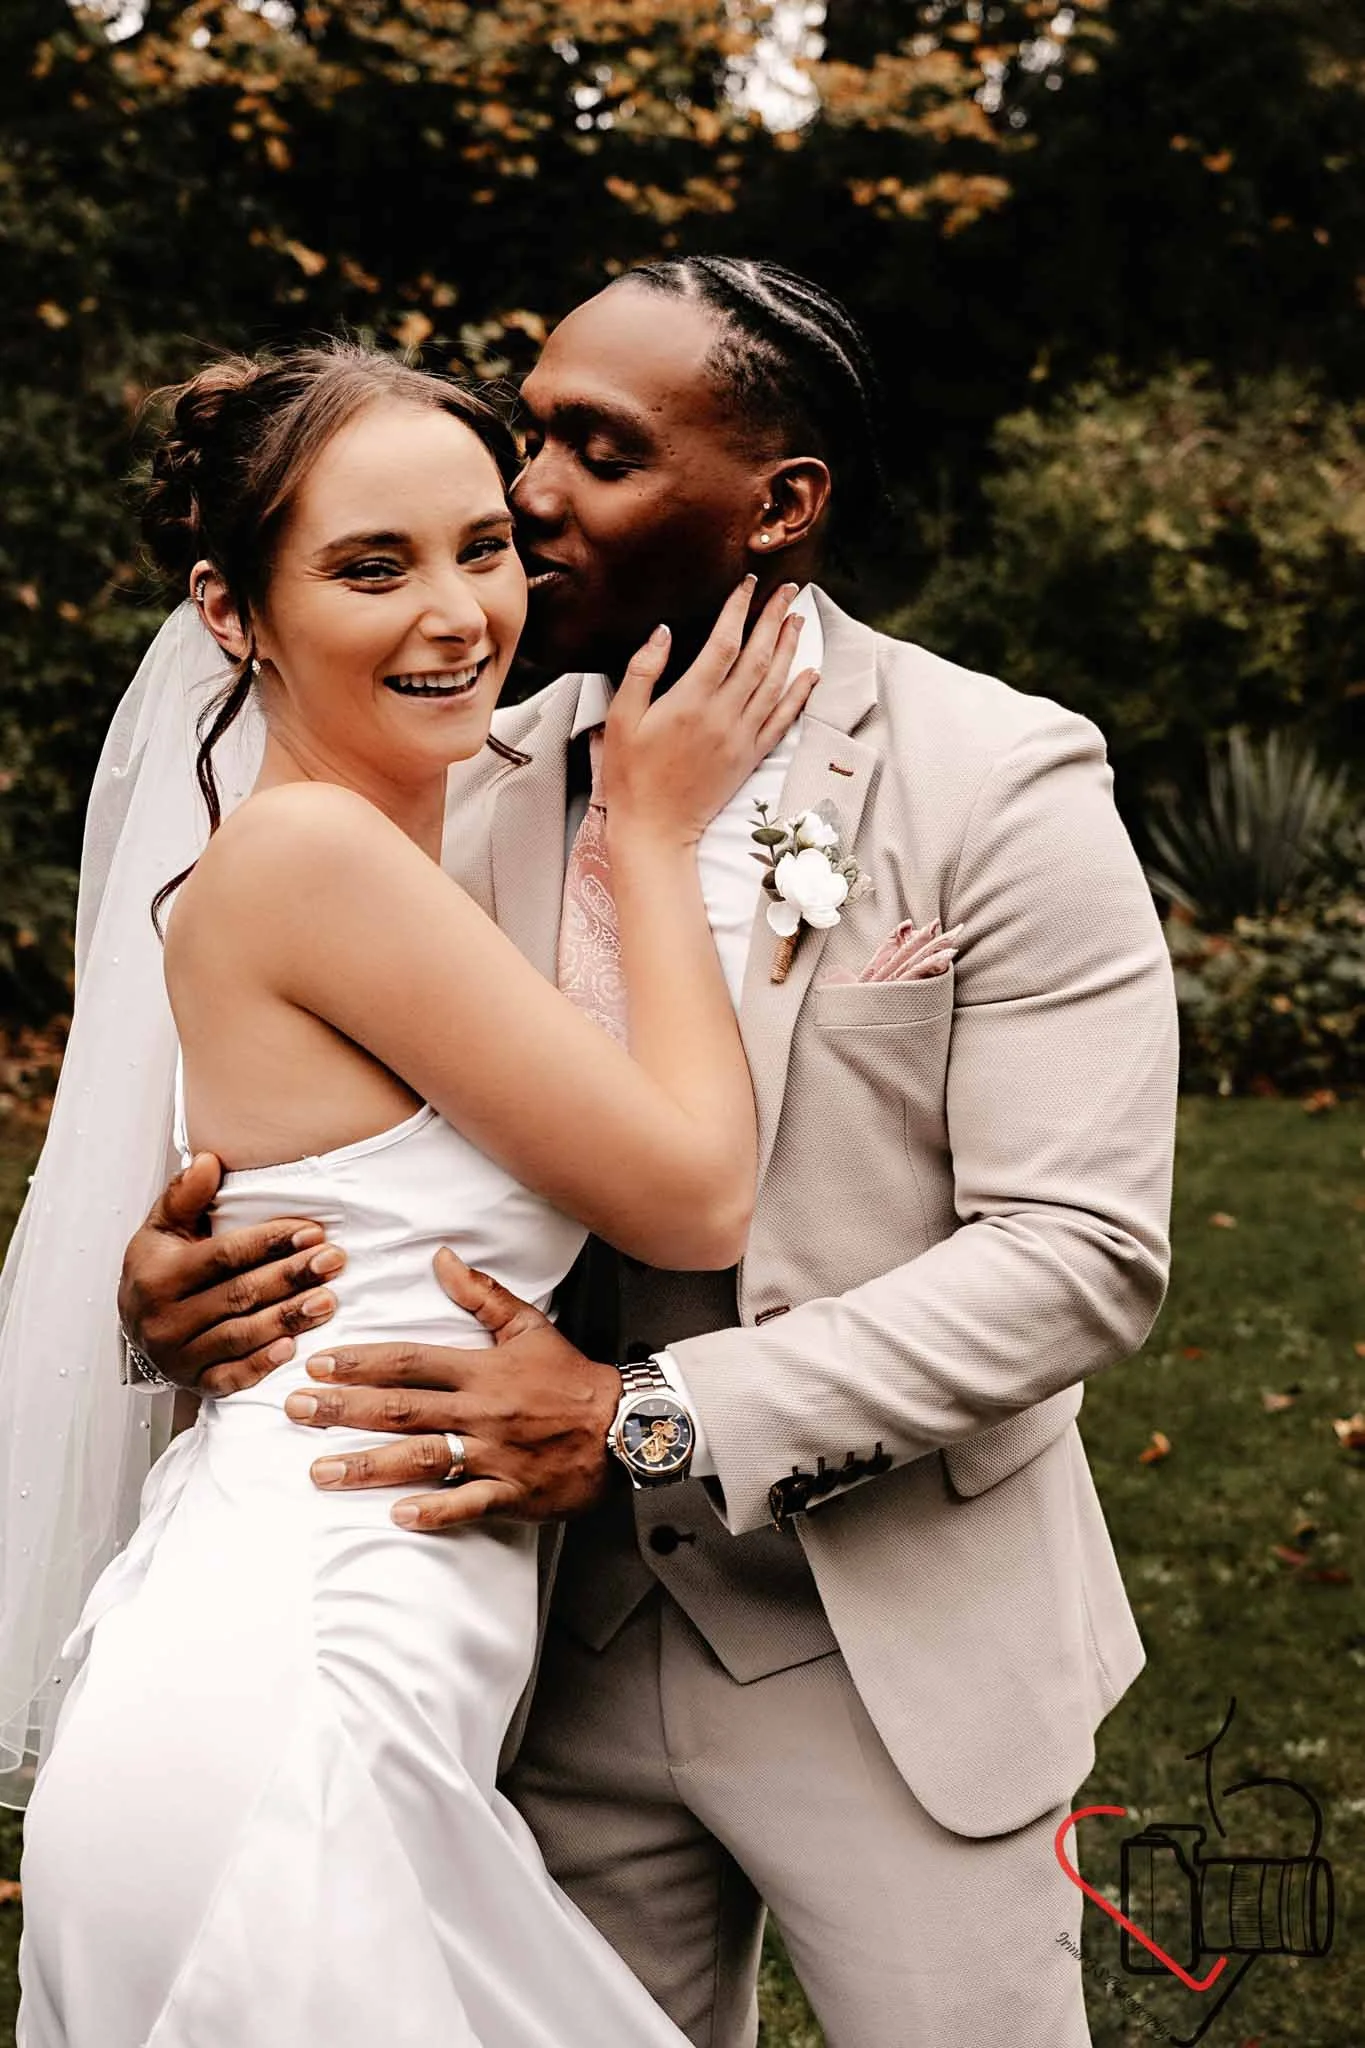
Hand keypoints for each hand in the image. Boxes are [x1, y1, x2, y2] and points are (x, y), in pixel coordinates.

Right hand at [118, 1154, 346, 1396]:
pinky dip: (261, 1364)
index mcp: (159, 1275)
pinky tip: (292, 1347)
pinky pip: (230, 1377)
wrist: (135, 1325)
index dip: (269, 1242)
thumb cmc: (157, 1269)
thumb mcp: (163, 1228)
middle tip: (332, 1261)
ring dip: (288, 1318)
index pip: (223, 1256)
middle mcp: (164, 1318)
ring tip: (327, 1300)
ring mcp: (178, 1355)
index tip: (312, 1230)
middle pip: (238, 1295)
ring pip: (240, 1335)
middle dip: (291, 1276)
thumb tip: (209, 1160)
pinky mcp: (193, 1382)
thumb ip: (185, 1195)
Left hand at [282, 1249, 622, 1529]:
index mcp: (481, 1369)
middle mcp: (481, 1411)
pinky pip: (468, 1505)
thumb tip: (441, 1257)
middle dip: (342, 1409)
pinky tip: (396, 1517)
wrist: (626, 1427)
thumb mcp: (530, 1326)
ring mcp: (494, 1454)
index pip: (410, 1361)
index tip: (318, 1365)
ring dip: (367, 1464)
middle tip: (295, 1410)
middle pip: (400, 1408)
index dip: (362, 1362)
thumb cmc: (572, 1378)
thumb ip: (481, 1294)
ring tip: (320, 1471)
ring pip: (422, 1458)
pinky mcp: (512, 1493)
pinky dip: (434, 1512)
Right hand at [603, 577, 817, 845]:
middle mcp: (723, 716)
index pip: (724, 643)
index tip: (749, 584)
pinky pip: (783, 720)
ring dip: (790, 648)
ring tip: (799, 619)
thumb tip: (663, 631)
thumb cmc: (630, 775)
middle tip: (788, 590)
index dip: (739, 609)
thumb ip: (642, 670)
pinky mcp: (750, 757)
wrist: (656, 829)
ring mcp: (742, 738)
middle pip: (759, 656)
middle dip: (775, 619)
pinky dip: (800, 694)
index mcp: (690, 701)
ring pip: (775, 684)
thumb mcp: (621, 718)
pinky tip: (810, 674)